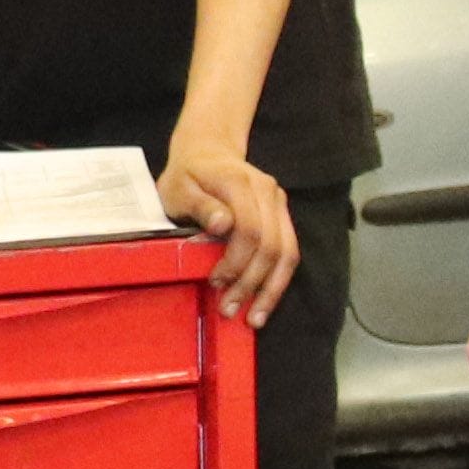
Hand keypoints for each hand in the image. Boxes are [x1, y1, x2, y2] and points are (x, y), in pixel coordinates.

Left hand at [157, 151, 296, 320]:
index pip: (249, 230)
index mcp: (240, 183)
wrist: (208, 150)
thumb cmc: (187, 175)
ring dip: (271, 289)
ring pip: (288, 252)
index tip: (215, 283)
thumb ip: (200, 206)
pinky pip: (289, 251)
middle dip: (252, 283)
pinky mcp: (282, 214)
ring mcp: (279, 202)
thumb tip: (222, 225)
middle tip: (229, 309)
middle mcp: (267, 191)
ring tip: (254, 318)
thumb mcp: (179, 188)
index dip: (235, 262)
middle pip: (272, 245)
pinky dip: (279, 280)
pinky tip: (265, 301)